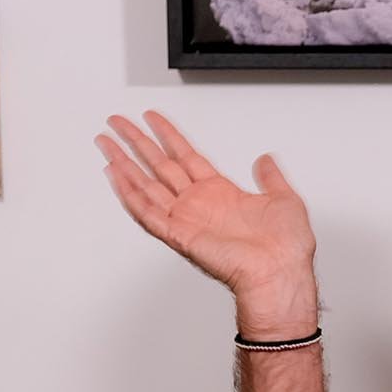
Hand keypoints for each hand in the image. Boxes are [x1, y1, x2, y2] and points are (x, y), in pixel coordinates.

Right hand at [95, 111, 316, 304]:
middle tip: (117, 122)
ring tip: (105, 142)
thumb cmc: (286, 248)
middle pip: (159, 165)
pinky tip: (114, 175)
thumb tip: (266, 159)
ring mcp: (187, 219)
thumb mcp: (285, 200)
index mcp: (222, 194)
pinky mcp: (179, 235)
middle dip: (137, 142)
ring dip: (124, 163)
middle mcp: (200, 205)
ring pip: (146, 185)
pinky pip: (146, 212)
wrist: (280, 273)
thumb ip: (271, 177)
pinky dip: (129, 194)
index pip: (186, 156)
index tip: (152, 119)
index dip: (168, 135)